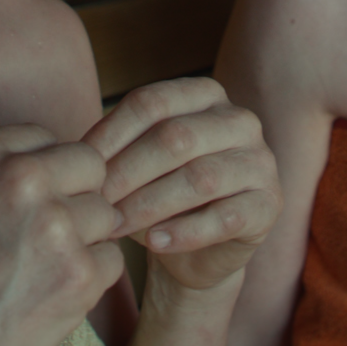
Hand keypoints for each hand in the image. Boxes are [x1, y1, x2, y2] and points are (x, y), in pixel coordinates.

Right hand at [0, 125, 122, 345]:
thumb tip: (63, 170)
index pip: (46, 138)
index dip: (45, 177)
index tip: (23, 212)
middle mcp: (15, 176)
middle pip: (89, 166)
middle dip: (76, 201)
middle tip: (41, 246)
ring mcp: (50, 223)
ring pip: (105, 214)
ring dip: (84, 244)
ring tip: (35, 279)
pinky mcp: (76, 274)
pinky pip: (111, 260)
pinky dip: (89, 285)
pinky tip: (44, 304)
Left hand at [83, 78, 281, 293]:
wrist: (197, 250)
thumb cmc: (158, 196)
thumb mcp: (135, 164)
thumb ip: (114, 151)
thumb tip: (76, 156)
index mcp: (205, 95)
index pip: (151, 102)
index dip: (110, 135)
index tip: (81, 169)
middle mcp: (240, 120)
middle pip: (175, 137)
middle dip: (127, 173)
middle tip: (95, 204)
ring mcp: (260, 161)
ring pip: (201, 178)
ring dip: (150, 205)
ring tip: (116, 227)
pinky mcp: (269, 205)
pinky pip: (226, 217)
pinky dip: (185, 232)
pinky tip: (154, 244)